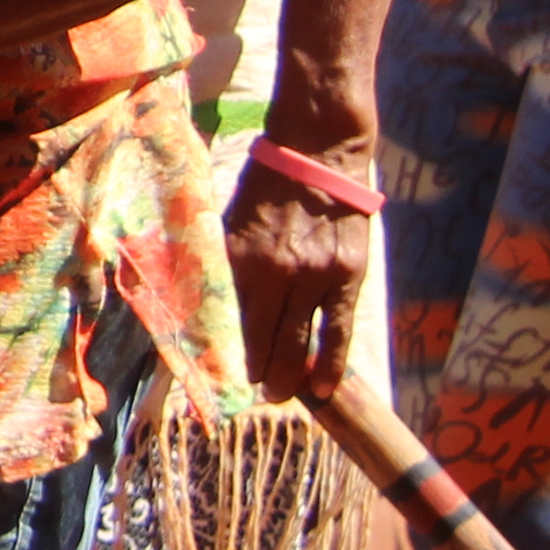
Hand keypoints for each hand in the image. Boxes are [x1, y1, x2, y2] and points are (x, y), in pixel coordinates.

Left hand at [221, 133, 376, 401]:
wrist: (319, 153)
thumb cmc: (266, 184)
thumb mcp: (229, 218)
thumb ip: (221, 261)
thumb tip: (203, 302)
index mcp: (237, 256)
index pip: (224, 318)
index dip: (219, 351)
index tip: (213, 376)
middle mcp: (274, 272)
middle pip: (259, 338)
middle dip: (253, 371)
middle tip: (249, 392)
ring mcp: (313, 276)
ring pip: (297, 341)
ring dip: (286, 375)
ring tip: (277, 395)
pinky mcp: (346, 276)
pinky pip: (339, 330)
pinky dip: (330, 363)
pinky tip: (323, 389)